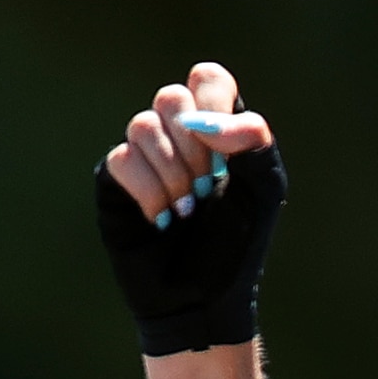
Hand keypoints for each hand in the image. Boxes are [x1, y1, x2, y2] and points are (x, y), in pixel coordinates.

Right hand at [95, 63, 287, 357]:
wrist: (202, 299)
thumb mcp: (262, 191)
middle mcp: (178, 134)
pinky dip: (149, 191)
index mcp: (217, 127)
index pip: (208, 79)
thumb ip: (252, 142)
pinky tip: (161, 219)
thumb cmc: (236, 245)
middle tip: (207, 189)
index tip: (225, 151)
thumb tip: (207, 121)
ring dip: (172, 174)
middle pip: (171, 98)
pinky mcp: (116, 179)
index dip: (213, 103)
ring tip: (186, 210)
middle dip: (193, 148)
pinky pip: (122, 159)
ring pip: (142, 125)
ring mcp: (144, 154)